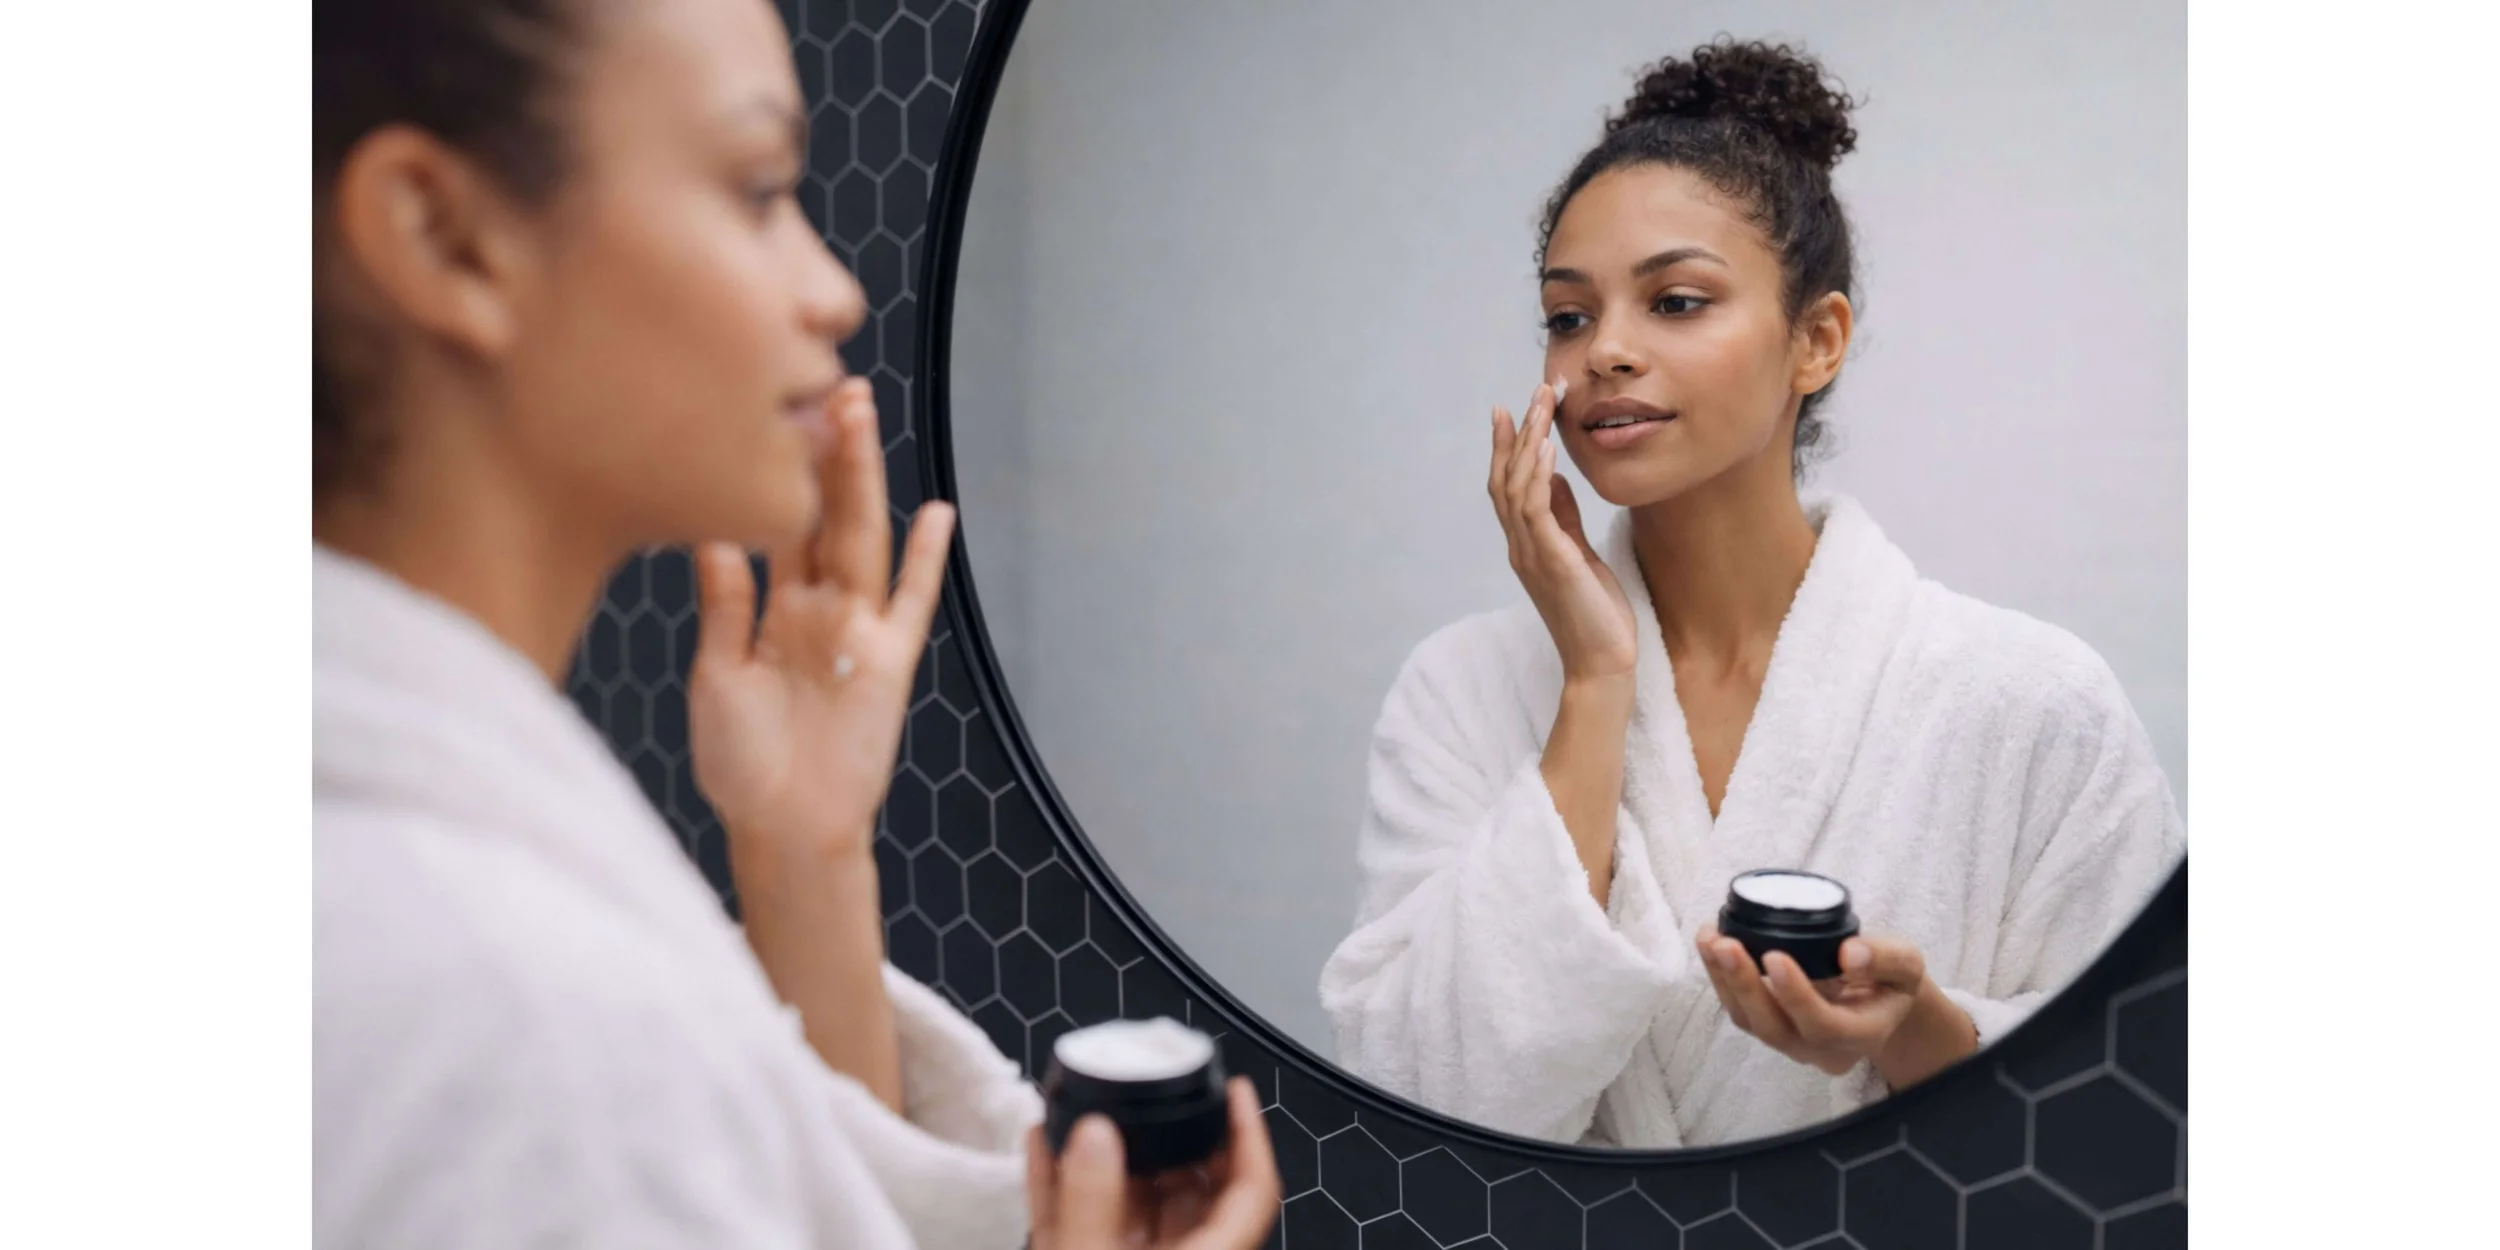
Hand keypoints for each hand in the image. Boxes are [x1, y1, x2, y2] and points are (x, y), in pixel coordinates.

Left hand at [688, 377, 955, 861]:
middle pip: (824, 512)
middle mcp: (816, 607)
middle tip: (828, 381)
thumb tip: (713, 535)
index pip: (777, 521)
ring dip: (863, 478)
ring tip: (860, 415)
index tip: (773, 406)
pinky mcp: (890, 661)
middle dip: (827, 450)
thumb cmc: (741, 764)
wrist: (782, 829)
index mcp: (770, 608)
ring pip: (862, 537)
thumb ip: (723, 606)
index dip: (778, 468)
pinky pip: (913, 602)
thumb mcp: (715, 676)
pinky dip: (928, 560)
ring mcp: (857, 629)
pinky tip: (940, 513)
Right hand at [1026, 1077, 1280, 1249]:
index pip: (1252, 1191)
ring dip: (1107, 1155)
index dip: (1250, 1135)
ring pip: (1135, 1203)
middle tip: (1148, 1090)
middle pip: (1193, 1189)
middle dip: (1168, 1135)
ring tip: (1082, 1105)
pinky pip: (1085, 1224)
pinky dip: (1066, 1187)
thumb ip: (1091, 1206)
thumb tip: (1096, 1131)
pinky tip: (1042, 1144)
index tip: (1234, 1089)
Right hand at [1490, 381, 1635, 683]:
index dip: (1506, 446)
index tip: (1510, 408)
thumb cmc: (1596, 614)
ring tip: (1542, 405)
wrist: (1603, 663)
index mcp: (1526, 545)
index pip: (1507, 486)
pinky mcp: (1551, 562)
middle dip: (1518, 431)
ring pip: (1516, 487)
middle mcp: (1520, 546)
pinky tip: (1546, 450)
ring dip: (1528, 442)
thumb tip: (1554, 477)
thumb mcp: (1579, 554)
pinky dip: (1537, 476)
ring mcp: (1531, 554)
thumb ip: (1563, 517)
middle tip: (1534, 391)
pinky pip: (1535, 511)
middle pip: (1505, 478)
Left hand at [1695, 927, 1938, 1077]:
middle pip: (1776, 1030)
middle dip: (1746, 987)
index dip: (1795, 996)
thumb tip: (1850, 953)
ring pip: (1750, 1023)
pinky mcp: (1771, 1027)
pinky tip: (1710, 943)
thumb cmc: (1892, 980)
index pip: (1824, 1026)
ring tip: (1711, 938)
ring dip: (1725, 981)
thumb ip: (1886, 959)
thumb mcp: (1907, 964)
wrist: (1880, 1000)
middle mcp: (1822, 1050)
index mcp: (1862, 1036)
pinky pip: (1740, 1011)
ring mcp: (1793, 1044)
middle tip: (1726, 944)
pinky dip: (1720, 978)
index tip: (1775, 955)